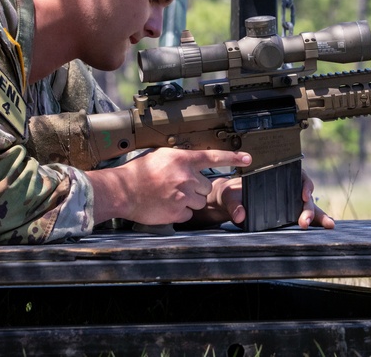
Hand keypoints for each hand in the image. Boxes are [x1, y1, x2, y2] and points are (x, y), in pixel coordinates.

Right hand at [86, 148, 250, 225]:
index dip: (233, 157)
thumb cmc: (138, 173)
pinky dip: (179, 212)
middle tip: (176, 187)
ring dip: (189, 201)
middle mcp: (186, 176)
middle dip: (195, 188)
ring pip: (199, 201)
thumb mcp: (161, 156)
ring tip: (169, 196)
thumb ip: (180, 159)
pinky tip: (166, 206)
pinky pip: (188, 214)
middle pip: (205, 186)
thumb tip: (191, 164)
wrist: (122, 191)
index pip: (213, 156)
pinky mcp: (178, 211)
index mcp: (182, 159)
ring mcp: (183, 195)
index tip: (248, 158)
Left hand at [191, 169, 335, 229]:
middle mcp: (285, 189)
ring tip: (328, 225)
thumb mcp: (229, 196)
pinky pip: (302, 217)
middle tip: (303, 222)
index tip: (303, 195)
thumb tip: (241, 215)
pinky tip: (324, 229)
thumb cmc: (230, 194)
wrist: (227, 203)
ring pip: (307, 207)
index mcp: (275, 177)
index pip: (298, 176)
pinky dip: (314, 222)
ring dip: (317, 216)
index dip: (305, 184)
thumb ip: (235, 205)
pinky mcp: (285, 215)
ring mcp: (287, 202)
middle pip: (304, 195)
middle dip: (308, 209)